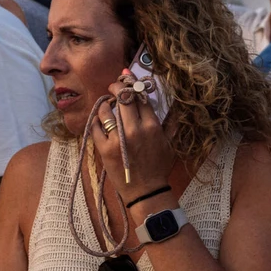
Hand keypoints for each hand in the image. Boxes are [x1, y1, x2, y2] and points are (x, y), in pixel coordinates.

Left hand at [93, 77, 177, 201]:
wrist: (146, 191)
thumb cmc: (159, 167)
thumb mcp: (169, 143)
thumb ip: (170, 122)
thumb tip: (174, 104)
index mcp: (152, 127)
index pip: (140, 97)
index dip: (132, 85)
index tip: (127, 79)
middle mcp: (135, 130)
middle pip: (123, 98)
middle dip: (116, 87)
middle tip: (114, 86)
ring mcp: (118, 139)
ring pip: (107, 110)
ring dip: (104, 104)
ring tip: (106, 104)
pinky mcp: (104, 149)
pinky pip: (96, 126)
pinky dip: (96, 120)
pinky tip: (99, 120)